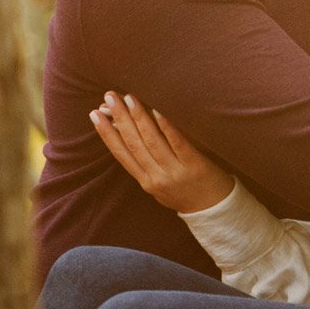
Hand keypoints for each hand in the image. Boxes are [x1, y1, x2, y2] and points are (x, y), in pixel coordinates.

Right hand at [90, 92, 234, 213]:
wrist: (214, 211)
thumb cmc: (183, 193)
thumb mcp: (157, 185)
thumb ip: (142, 164)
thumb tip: (124, 134)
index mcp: (145, 181)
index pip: (121, 153)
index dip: (106, 133)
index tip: (94, 114)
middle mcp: (157, 177)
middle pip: (133, 143)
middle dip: (119, 118)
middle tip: (109, 97)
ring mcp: (176, 171)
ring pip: (152, 141)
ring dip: (138, 117)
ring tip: (129, 98)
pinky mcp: (195, 165)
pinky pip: (178, 142)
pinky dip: (166, 126)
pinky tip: (157, 110)